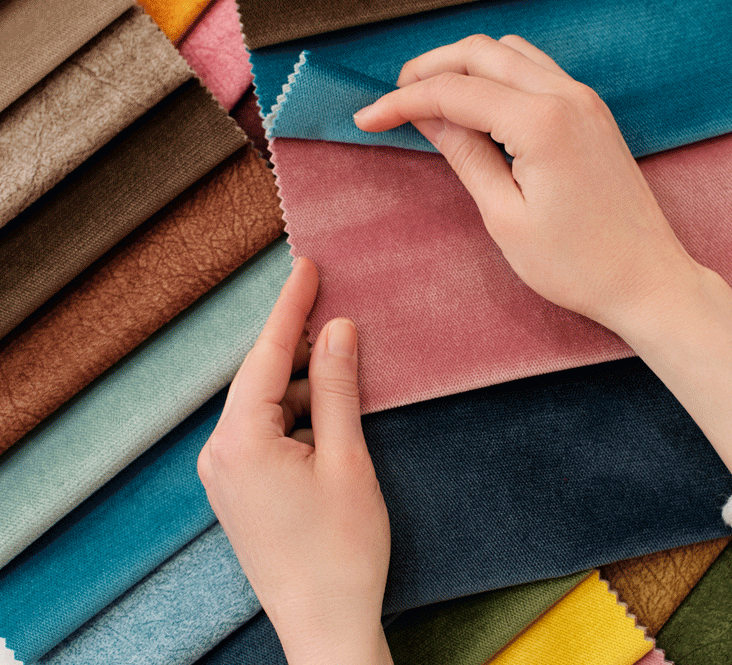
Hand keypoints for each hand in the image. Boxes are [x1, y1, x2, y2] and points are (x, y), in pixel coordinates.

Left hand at [197, 258, 392, 664]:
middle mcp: (220, 453)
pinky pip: (267, 434)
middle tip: (344, 316)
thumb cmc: (340, 550)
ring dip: (308, 389)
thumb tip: (338, 330)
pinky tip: (334, 418)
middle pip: (265, 378)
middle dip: (304, 348)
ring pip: (268, 407)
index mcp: (240, 441)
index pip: (267, 355)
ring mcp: (226, 475)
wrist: (325, 625)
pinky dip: (300, 418)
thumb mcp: (347, 459)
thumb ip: (339, 389)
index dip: (291, 307)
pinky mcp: (240, 491)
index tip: (307, 266)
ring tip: (353, 378)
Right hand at [353, 34, 709, 335]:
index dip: (403, 101)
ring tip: (431, 99)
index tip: (369, 117)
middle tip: (393, 99)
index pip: (454, 91)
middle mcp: (567, 97)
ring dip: (465, 66)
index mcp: (542, 123)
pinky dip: (499, 76)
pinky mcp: (592, 114)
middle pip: (480, 53)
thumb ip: (465, 155)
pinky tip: (478, 107)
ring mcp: (585, 101)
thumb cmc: (581, 264)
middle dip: (429, 69)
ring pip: (510, 54)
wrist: (647, 280)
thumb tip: (429, 117)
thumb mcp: (506, 217)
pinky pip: (537, 72)